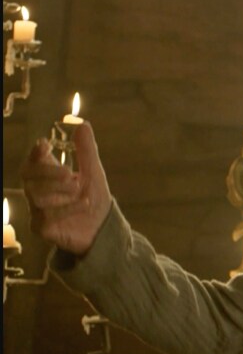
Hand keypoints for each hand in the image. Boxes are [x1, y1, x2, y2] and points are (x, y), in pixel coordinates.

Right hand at [20, 122, 112, 254]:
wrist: (103, 228)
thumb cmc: (93, 198)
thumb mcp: (93, 172)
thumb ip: (86, 150)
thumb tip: (83, 124)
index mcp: (47, 176)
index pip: (32, 161)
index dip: (35, 152)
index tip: (45, 145)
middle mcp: (38, 191)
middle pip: (27, 176)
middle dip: (47, 173)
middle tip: (71, 174)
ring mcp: (37, 210)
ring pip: (34, 196)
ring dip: (59, 192)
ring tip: (79, 191)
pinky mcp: (42, 228)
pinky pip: (45, 217)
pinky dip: (67, 208)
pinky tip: (85, 203)